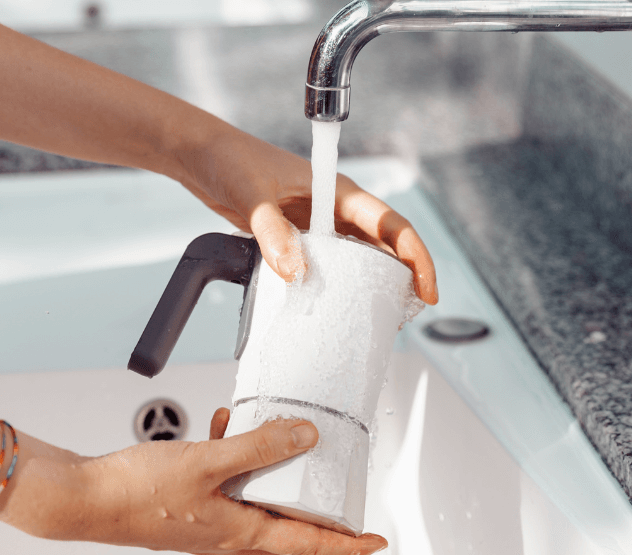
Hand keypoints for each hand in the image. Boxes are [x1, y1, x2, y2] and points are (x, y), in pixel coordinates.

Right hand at [67, 409, 387, 554]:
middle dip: (318, 530)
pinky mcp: (185, 506)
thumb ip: (259, 447)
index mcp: (239, 532)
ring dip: (275, 489)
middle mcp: (225, 534)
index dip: (346, 545)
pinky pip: (225, 490)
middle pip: (287, 542)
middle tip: (340, 516)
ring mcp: (204, 523)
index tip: (373, 542)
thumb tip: (303, 437)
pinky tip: (226, 431)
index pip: (309, 544)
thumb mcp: (209, 461)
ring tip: (285, 455)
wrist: (86, 498)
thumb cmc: (137, 492)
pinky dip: (235, 465)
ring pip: (257, 514)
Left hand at [176, 124, 438, 304]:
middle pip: (385, 246)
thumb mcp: (253, 196)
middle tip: (408, 315)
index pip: (392, 225)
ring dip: (374, 285)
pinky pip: (329, 265)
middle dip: (405, 278)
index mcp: (338, 191)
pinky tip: (337, 308)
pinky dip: (338, 286)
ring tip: (382, 319)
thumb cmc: (232, 161)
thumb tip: (297, 273)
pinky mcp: (300, 238)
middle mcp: (336, 208)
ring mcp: (319, 225)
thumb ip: (273, 232)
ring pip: (360, 258)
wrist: (204, 158)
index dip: (416, 257)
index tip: (427, 288)